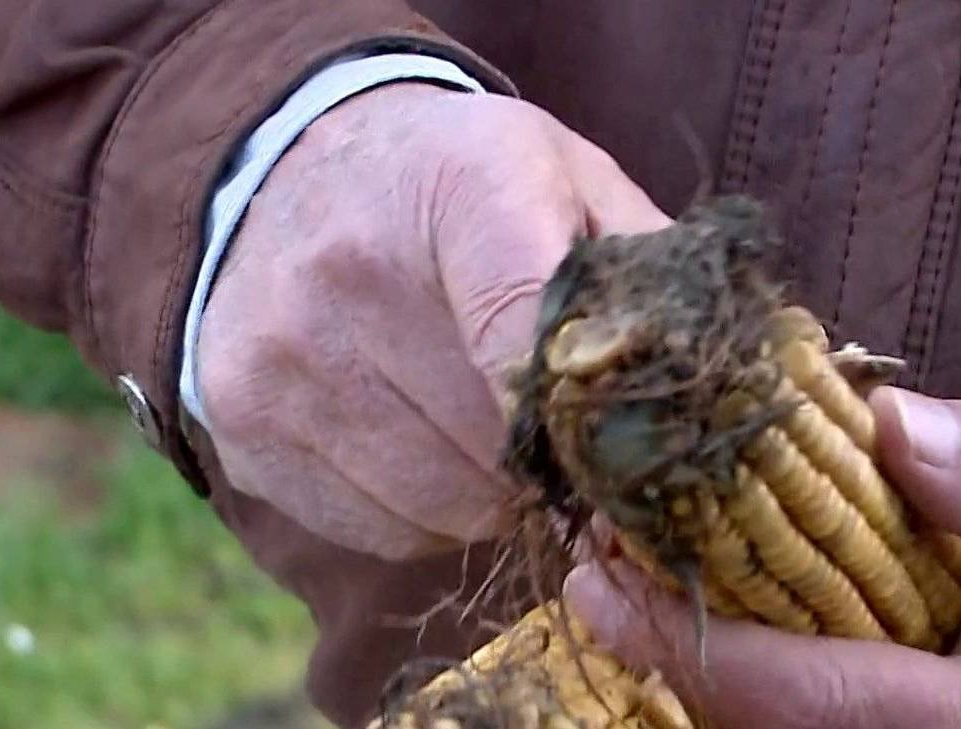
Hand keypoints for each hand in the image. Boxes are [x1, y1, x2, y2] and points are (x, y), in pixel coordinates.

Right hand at [198, 83, 669, 559]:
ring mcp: (283, 357)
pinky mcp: (242, 425)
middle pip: (501, 446)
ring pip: (448, 505)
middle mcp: (350, 270)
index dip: (590, 416)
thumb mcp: (569, 182)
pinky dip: (423, 507)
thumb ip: (647, 275)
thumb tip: (718, 397)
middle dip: (548, 456)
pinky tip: (414, 435)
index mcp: (462, 186)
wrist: (286, 172)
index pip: (534, 338)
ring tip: (478, 419)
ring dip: (489, 488)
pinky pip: (383, 527)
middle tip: (552, 422)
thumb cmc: (456, 186)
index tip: (618, 441)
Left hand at [565, 388, 960, 727]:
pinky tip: (685, 605)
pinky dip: (727, 672)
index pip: (809, 696)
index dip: (695, 646)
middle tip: (590, 560)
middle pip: (758, 726)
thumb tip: (890, 421)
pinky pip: (788, 723)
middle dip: (663, 647)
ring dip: (680, 659)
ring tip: (616, 570)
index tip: (602, 581)